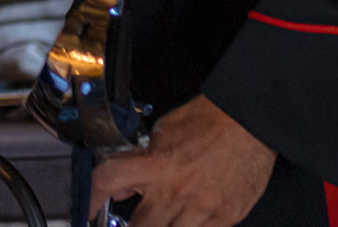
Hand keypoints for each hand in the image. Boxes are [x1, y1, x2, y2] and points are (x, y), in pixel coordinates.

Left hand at [90, 95, 276, 226]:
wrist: (250, 121)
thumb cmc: (209, 121)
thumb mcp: (163, 132)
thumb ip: (139, 160)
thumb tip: (120, 188)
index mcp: (157, 165)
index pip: (109, 181)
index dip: (91, 198)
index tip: (87, 210)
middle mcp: (177, 191)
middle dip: (134, 226)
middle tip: (137, 220)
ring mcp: (203, 209)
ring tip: (167, 215)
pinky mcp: (226, 218)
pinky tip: (191, 216)